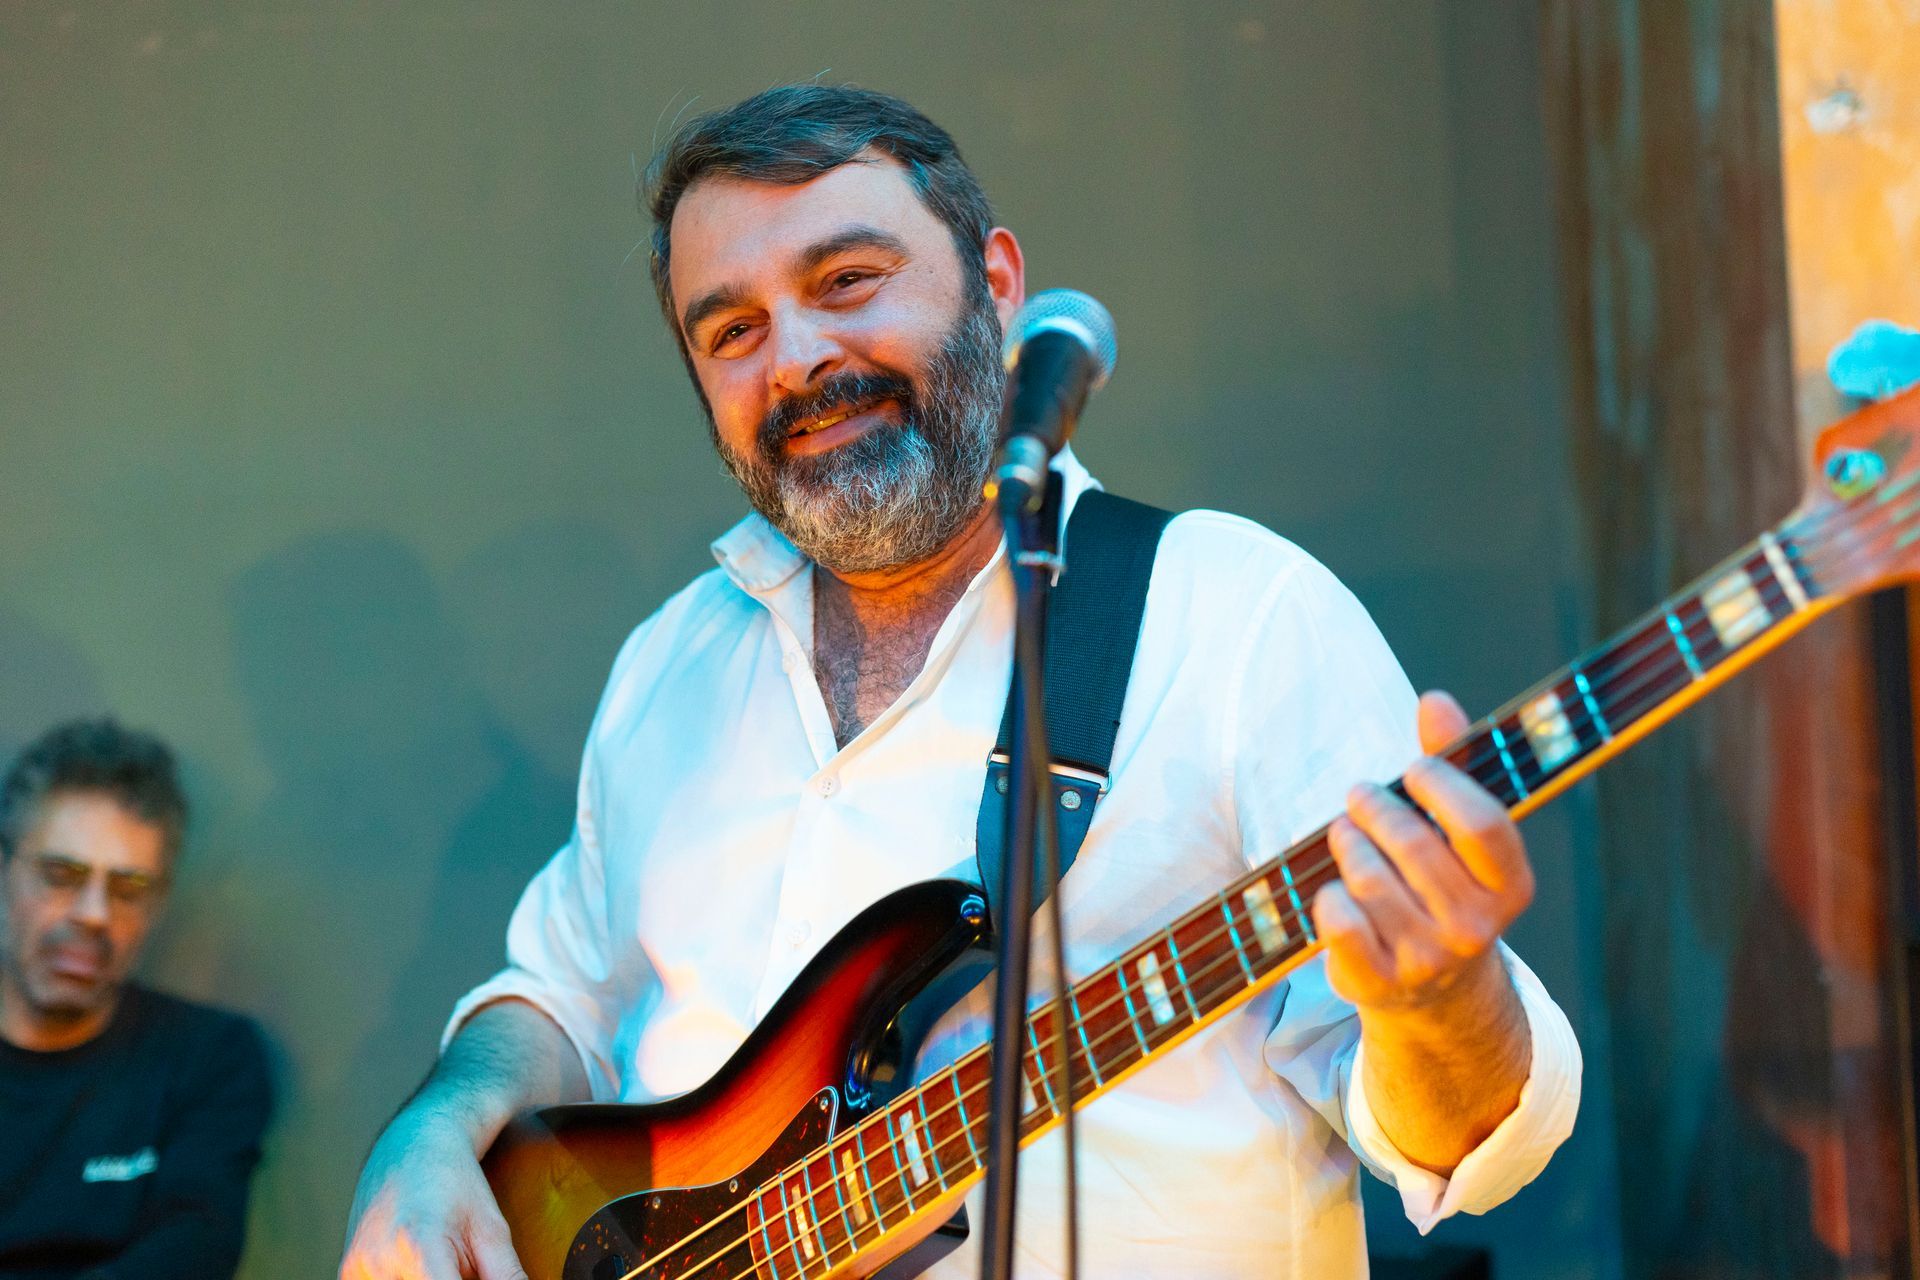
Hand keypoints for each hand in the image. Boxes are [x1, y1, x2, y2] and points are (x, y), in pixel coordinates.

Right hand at [339, 1109, 525, 1279]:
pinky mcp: (346, 1273)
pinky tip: (419, 1263)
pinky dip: (407, 1278)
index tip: (476, 1277)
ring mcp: (356, 1269)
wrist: (411, 1145)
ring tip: (444, 1262)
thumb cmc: (457, 1184)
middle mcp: (379, 1261)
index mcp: (420, 1247)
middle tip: (462, 1265)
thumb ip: (506, 1276)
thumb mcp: (491, 1230)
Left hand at [1311, 689, 1535, 1011]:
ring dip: (1347, 844)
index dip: (1441, 784)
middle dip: (1375, 808)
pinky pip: (1338, 919)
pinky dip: (1327, 896)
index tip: (1413, 769)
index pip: (1482, 824)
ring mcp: (1428, 959)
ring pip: (1368, 877)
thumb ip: (1450, 766)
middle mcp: (1476, 928)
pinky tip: (1333, 888)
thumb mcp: (1456, 832)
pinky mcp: (1379, 981)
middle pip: (1413, 843)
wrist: (1430, 989)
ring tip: (1344, 835)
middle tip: (1359, 795)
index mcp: (1511, 886)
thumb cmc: (1440, 885)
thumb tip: (1436, 701)